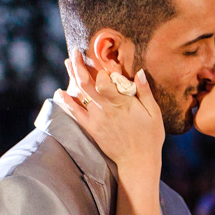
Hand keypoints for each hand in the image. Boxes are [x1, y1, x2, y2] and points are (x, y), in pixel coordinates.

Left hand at [59, 50, 164, 176]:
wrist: (137, 162)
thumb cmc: (149, 137)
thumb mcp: (154, 113)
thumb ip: (145, 92)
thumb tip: (139, 72)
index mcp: (122, 104)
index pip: (103, 83)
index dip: (100, 72)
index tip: (103, 67)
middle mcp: (106, 110)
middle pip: (87, 84)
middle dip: (80, 66)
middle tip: (75, 52)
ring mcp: (96, 119)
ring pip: (80, 95)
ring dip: (72, 78)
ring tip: (68, 62)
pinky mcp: (91, 128)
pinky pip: (76, 113)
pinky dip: (67, 102)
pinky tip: (60, 92)